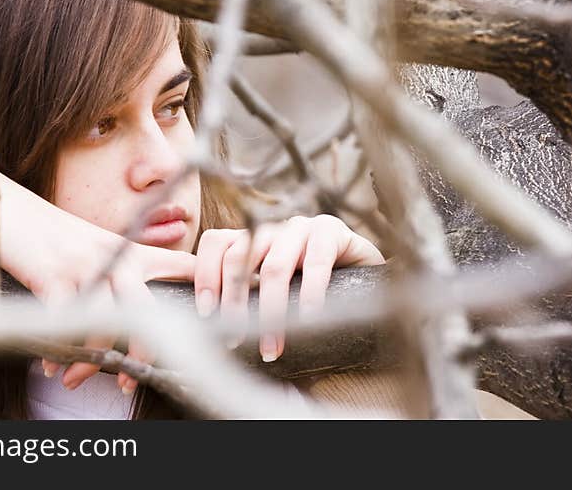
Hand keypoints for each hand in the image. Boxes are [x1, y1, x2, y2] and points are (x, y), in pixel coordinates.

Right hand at [0, 143, 194, 392]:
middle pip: (147, 309)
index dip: (207, 290)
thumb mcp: (96, 243)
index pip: (182, 264)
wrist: (3, 206)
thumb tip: (140, 305)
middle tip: (139, 380)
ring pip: (106, 322)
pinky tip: (51, 367)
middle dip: (147, 350)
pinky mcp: (52, 276)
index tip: (225, 323)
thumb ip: (122, 267)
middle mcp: (113, 256)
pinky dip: (58, 351)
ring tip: (81, 381)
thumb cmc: (50, 232)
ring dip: (96, 360)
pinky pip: (64, 323)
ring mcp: (84, 265)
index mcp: (129, 248)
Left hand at [192, 214, 382, 361]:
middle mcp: (273, 228)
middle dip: (233, 300)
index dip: (205, 275)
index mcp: (253, 239)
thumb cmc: (312, 291)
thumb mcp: (274, 293)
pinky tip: (309, 319)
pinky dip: (310, 294)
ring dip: (270, 310)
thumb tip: (206, 325)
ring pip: (275, 265)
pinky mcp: (332, 231)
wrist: (366, 279)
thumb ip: (245, 298)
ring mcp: (302, 226)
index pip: (217, 242)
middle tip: (233, 339)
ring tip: (271, 345)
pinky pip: (317, 262)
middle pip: (239, 254)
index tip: (205, 313)